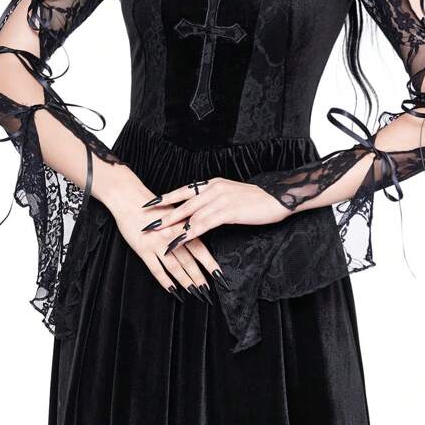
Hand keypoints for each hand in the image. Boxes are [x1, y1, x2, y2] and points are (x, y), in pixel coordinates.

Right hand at [98, 165, 229, 302]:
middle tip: (209, 292)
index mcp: (181, 227)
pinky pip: (155, 269)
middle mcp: (171, 237)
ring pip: (174, 267)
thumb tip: (201, 237)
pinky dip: (164, 281)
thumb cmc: (153, 206)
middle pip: (189, 261)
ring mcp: (156, 244)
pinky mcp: (142, 249)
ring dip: (185, 281)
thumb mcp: (174, 212)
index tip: (220, 277)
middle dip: (200, 277)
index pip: (200, 249)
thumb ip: (187, 226)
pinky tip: (172, 290)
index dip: (210, 264)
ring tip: (194, 293)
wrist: (129, 198)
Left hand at [143, 176, 290, 258]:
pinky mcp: (228, 211)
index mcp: (213, 183)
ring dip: (172, 226)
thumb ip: (216, 201)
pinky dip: (188, 233)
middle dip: (163, 214)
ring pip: (190, 214)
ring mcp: (220, 199)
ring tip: (157, 236)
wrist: (279, 197)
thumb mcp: (232, 196)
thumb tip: (202, 211)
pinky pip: (203, 224)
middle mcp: (213, 188)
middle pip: (182, 203)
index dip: (166, 197)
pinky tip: (178, 241)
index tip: (149, 204)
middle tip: (146, 223)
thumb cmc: (257, 200)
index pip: (184, 190)